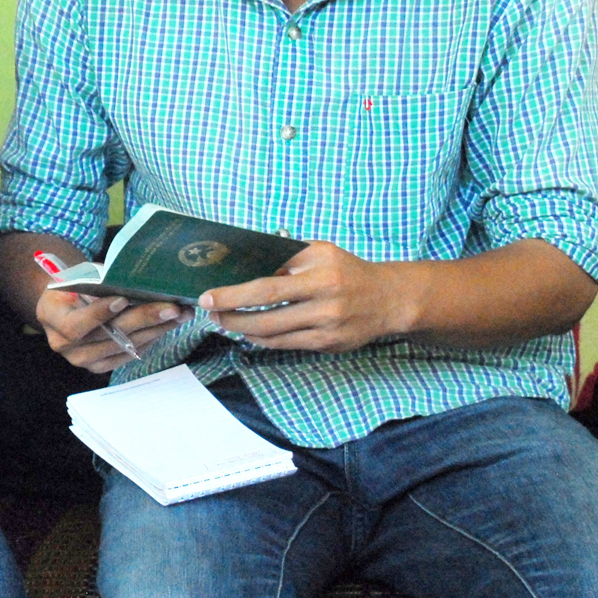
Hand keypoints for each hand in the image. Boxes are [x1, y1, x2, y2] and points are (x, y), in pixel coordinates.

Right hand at [35, 289, 185, 373]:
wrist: (64, 305)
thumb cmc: (72, 284)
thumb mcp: (76, 276)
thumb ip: (97, 280)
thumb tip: (132, 277)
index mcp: (52, 319)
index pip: (76, 325)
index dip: (100, 314)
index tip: (123, 299)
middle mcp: (65, 345)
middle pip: (108, 337)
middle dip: (143, 320)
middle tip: (171, 307)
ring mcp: (84, 360)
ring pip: (124, 347)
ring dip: (156, 330)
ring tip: (180, 314)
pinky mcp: (101, 366)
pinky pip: (130, 354)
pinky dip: (151, 339)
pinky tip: (168, 325)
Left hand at [199, 240, 411, 352]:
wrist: (388, 299)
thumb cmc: (347, 270)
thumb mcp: (320, 252)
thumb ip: (286, 256)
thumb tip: (245, 262)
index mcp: (320, 273)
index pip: (268, 287)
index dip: (234, 295)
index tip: (208, 297)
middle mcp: (325, 301)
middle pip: (267, 315)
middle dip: (232, 317)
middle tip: (211, 313)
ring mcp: (328, 327)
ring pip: (274, 335)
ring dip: (244, 330)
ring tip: (225, 322)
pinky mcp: (329, 345)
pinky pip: (287, 345)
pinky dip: (264, 340)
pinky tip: (250, 332)